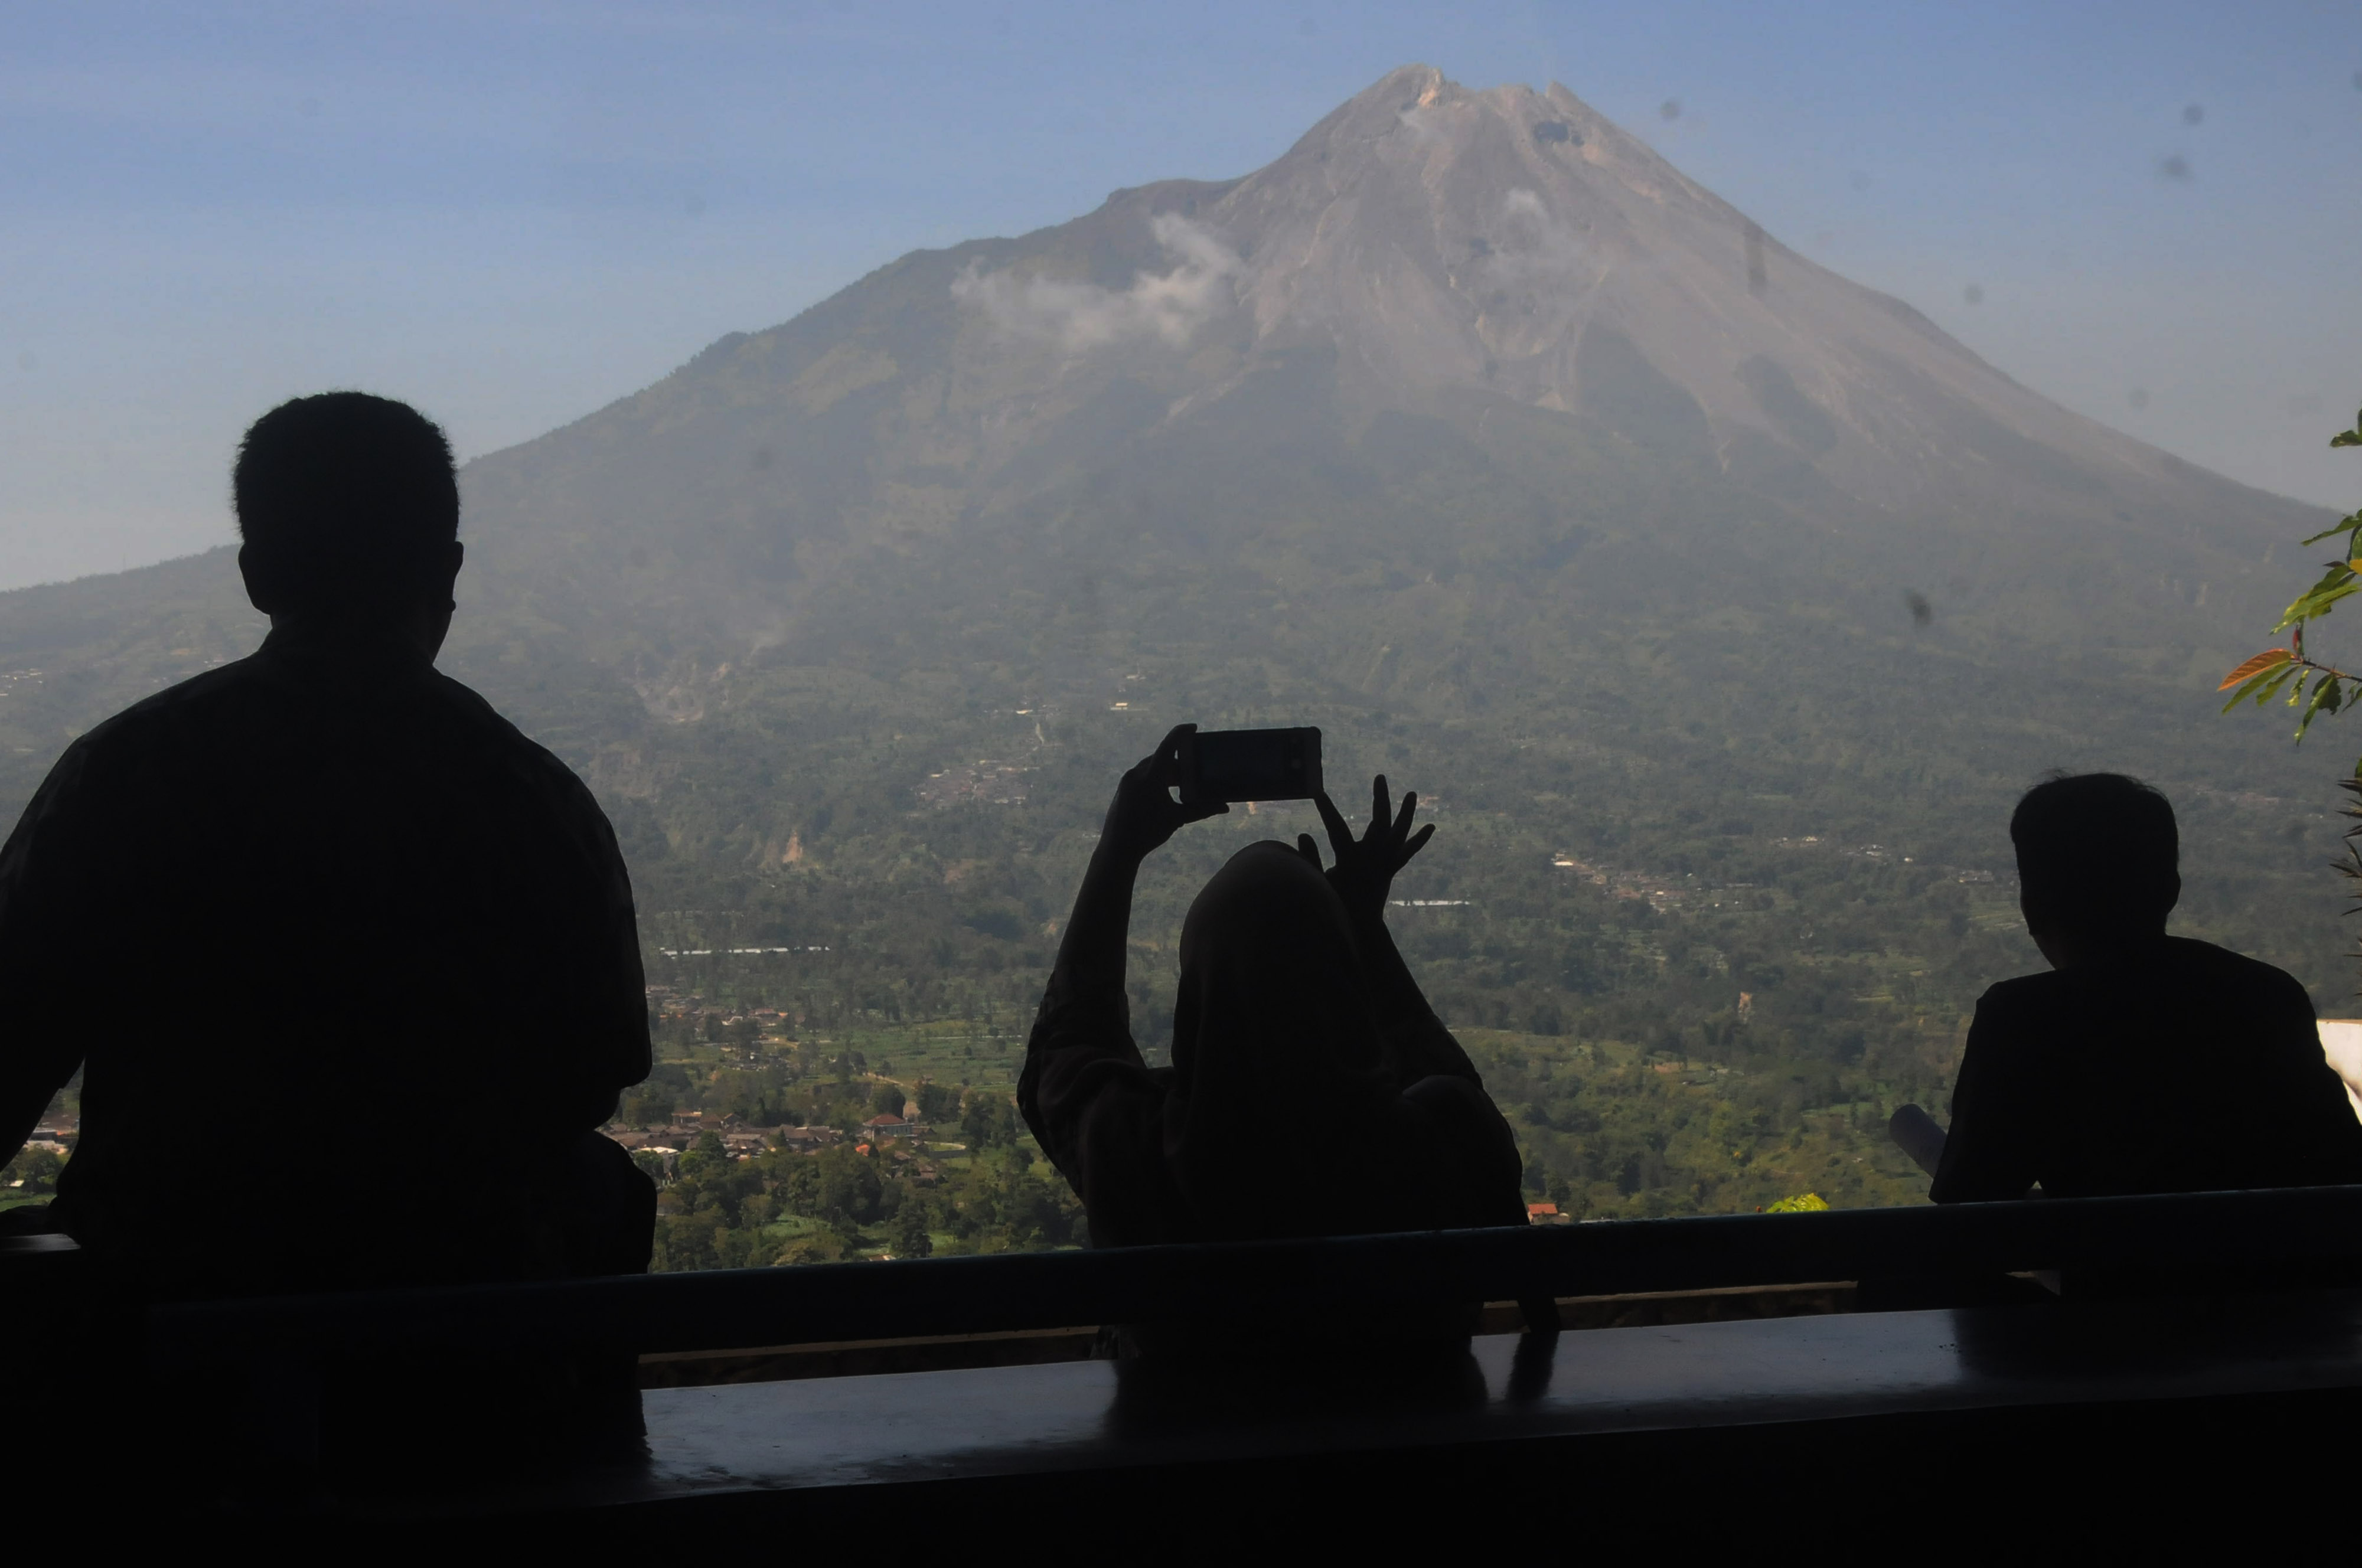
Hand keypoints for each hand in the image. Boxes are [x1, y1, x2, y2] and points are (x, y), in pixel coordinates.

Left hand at [1100, 724, 1226, 863]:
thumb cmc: (1148, 832)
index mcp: (1151, 776)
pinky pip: (1142, 774)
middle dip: (1179, 762)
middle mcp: (1137, 773)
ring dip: (1167, 771)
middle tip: (1193, 769)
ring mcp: (1128, 780)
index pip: (1168, 746)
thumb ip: (1201, 810)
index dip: (1181, 734)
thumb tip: (1224, 807)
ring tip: (1181, 784)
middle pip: (1162, 758)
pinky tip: (1164, 792)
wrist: (1118, 847)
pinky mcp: (1123, 787)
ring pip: (1152, 766)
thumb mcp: (1177, 819)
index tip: (1193, 727)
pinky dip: (1156, 777)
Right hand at [1299, 775, 1434, 921]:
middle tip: (1380, 777)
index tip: (1318, 792)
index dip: (1327, 810)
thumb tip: (1302, 835)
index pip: (1337, 829)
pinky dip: (1417, 840)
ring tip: (1412, 793)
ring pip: (1399, 834)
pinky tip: (1430, 827)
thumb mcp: (1318, 885)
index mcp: (1351, 861)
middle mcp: (1373, 859)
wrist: (1359, 930)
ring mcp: (1385, 864)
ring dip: (1407, 813)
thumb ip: (1310, 859)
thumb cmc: (1334, 907)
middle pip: (1381, 821)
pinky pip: (1407, 852)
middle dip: (1381, 798)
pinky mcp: (1390, 870)